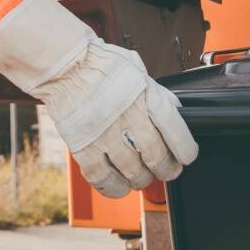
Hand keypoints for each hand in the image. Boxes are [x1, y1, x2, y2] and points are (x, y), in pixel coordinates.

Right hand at [0, 0, 197, 197]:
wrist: (63, 64)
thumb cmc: (99, 64)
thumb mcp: (136, 71)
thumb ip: (155, 94)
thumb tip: (174, 112)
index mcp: (146, 97)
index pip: (177, 134)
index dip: (185, 151)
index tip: (185, 157)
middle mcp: (128, 117)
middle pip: (157, 158)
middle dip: (166, 170)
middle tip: (165, 171)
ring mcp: (104, 133)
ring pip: (132, 171)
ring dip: (140, 179)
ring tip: (139, 177)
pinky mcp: (82, 144)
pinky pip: (101, 176)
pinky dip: (113, 186)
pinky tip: (117, 184)